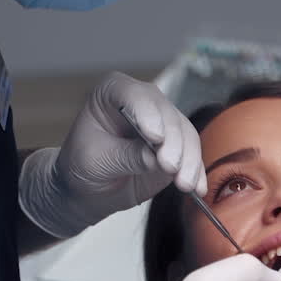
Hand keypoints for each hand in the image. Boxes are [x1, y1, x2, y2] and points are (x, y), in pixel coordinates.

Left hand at [19, 72, 205, 239]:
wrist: (89, 188)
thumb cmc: (83, 165)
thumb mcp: (96, 161)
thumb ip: (126, 156)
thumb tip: (155, 158)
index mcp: (113, 92)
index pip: (134, 95)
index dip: (147, 113)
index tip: (155, 137)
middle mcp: (143, 102)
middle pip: (166, 115)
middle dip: (173, 142)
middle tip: (170, 166)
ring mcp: (163, 123)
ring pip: (185, 134)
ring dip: (188, 160)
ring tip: (184, 183)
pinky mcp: (176, 147)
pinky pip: (192, 155)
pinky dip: (196, 172)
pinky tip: (197, 188)